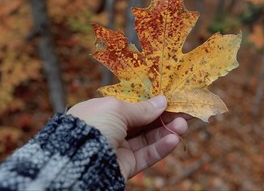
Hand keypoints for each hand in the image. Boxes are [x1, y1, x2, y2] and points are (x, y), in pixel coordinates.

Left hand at [66, 95, 187, 179]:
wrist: (77, 160)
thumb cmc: (93, 125)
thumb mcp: (116, 109)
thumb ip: (142, 108)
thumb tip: (162, 101)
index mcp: (106, 111)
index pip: (135, 105)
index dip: (154, 102)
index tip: (173, 98)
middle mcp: (113, 128)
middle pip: (145, 122)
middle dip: (166, 116)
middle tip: (185, 111)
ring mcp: (120, 147)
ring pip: (149, 139)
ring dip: (167, 131)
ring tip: (183, 125)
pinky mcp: (126, 165)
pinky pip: (147, 155)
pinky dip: (161, 147)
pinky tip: (174, 139)